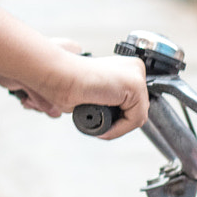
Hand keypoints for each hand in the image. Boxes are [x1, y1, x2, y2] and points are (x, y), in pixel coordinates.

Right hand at [0, 44, 147, 139]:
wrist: (59, 74)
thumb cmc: (65, 81)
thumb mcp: (92, 91)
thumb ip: (104, 98)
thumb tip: (108, 110)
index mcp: (123, 66)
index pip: (131, 99)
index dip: (118, 115)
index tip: (100, 121)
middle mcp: (133, 66)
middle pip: (137, 107)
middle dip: (120, 122)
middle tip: (100, 128)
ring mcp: (136, 74)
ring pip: (137, 114)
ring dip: (118, 128)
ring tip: (100, 130)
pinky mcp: (135, 85)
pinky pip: (135, 119)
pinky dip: (119, 129)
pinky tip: (103, 129)